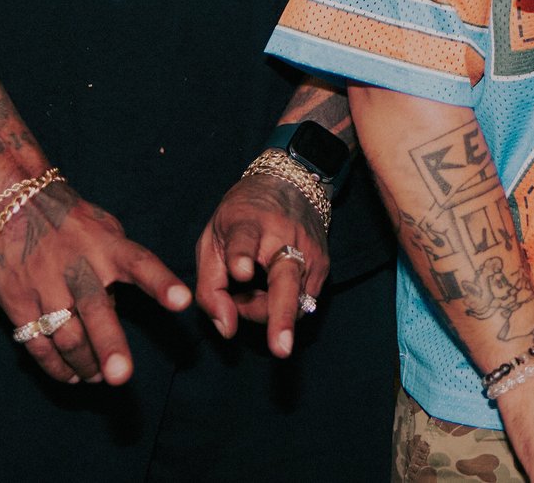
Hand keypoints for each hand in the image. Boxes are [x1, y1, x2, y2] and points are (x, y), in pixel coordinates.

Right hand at [0, 179, 191, 385]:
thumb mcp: (101, 230)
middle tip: (121, 377)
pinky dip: (55, 366)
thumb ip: (115, 266)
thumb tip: (118, 308)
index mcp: (106, 245)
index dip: (161, 283)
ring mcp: (44, 285)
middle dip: (109, 345)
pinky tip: (69, 376)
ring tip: (97, 378)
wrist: (6, 201)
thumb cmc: (67, 220)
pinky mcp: (16, 301)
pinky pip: (37, 343)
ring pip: (67, 336)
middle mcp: (78, 266)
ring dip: (85, 364)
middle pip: (96, 310)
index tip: (184, 302)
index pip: (140, 264)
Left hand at [194, 165, 327, 356]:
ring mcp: (309, 252)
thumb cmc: (240, 217)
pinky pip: (302, 303)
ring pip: (291, 302)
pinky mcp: (323, 266)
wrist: (289, 184)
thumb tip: (227, 330)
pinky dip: (279, 306)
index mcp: (247, 223)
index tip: (240, 270)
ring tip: (248, 292)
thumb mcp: (212, 241)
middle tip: (280, 349)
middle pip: (284, 279)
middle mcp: (284, 236)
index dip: (241, 257)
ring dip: (265, 311)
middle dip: (281, 315)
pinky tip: (267, 288)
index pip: (243, 240)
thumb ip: (210, 287)